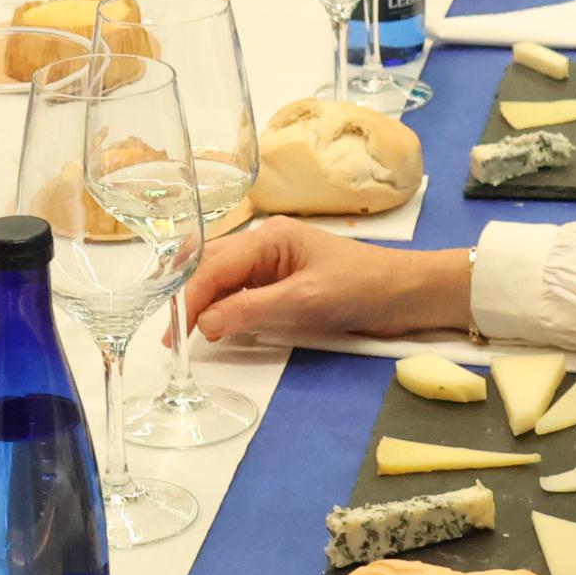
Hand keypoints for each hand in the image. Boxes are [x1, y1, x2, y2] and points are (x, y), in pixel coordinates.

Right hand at [184, 219, 476, 346]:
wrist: (406, 293)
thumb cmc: (361, 288)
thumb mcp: (305, 302)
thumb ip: (252, 311)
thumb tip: (204, 324)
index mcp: (268, 237)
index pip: (213, 266)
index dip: (189, 299)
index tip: (172, 334)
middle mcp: (264, 242)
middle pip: (211, 266)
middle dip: (187, 299)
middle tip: (169, 338)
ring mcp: (272, 261)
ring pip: (222, 278)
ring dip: (203, 304)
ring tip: (183, 334)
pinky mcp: (281, 281)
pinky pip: (240, 290)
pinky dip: (223, 308)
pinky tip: (214, 326)